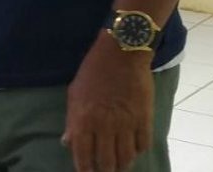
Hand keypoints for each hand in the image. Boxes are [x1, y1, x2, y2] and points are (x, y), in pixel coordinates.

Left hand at [63, 35, 154, 171]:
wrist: (122, 53)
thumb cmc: (93, 71)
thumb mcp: (74, 94)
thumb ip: (72, 121)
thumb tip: (67, 142)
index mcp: (84, 120)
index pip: (83, 156)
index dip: (85, 170)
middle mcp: (105, 126)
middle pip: (107, 162)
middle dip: (105, 171)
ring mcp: (126, 124)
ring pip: (126, 157)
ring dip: (123, 165)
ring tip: (120, 166)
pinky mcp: (145, 119)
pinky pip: (143, 144)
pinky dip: (138, 151)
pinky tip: (134, 149)